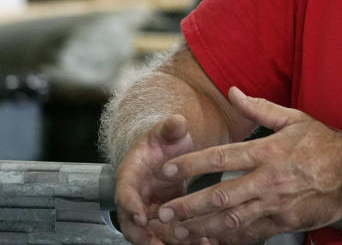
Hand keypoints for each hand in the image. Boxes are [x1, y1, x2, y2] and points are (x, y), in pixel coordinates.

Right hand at [114, 115, 197, 244]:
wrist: (170, 152)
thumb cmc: (165, 141)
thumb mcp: (169, 131)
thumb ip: (171, 127)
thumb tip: (177, 121)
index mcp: (131, 174)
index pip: (124, 193)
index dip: (131, 206)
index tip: (142, 218)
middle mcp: (135, 196)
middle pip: (132, 222)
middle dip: (145, 235)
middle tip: (161, 244)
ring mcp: (147, 208)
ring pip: (150, 233)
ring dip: (166, 241)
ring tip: (190, 244)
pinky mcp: (162, 217)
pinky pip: (168, 233)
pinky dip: (182, 239)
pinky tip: (204, 243)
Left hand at [155, 87, 341, 244]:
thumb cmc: (324, 145)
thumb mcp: (294, 119)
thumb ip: (260, 109)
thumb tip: (233, 92)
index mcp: (269, 151)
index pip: (221, 157)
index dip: (191, 164)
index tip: (168, 170)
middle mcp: (269, 179)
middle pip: (220, 195)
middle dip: (188, 206)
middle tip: (164, 213)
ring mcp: (276, 204)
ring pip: (232, 220)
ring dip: (202, 228)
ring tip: (179, 232)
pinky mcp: (285, 222)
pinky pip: (252, 234)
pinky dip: (230, 239)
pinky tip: (212, 240)